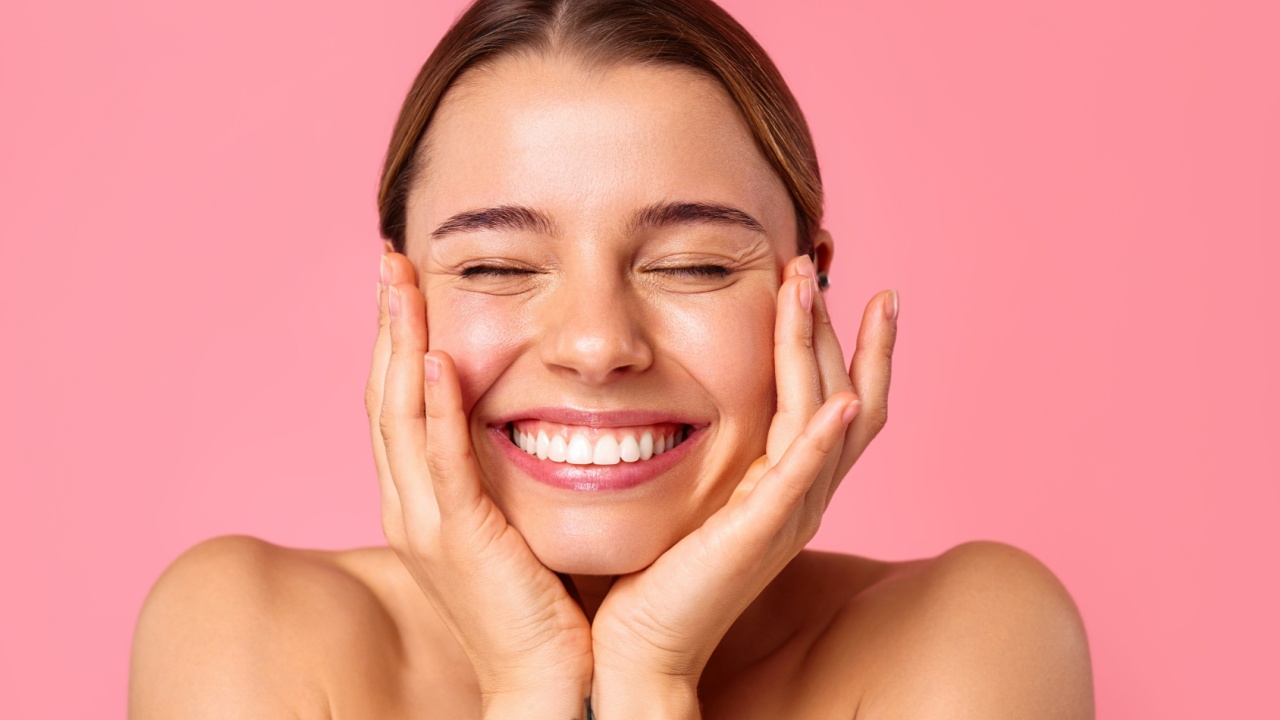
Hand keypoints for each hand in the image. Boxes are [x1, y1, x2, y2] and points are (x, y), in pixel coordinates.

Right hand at [366, 252, 592, 715]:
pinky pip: (440, 463)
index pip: (401, 402)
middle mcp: (410, 504)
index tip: (406, 283)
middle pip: (385, 396)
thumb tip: (530, 416)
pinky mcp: (458, 540)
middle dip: (387, 325)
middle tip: (390, 259)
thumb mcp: (515, 519)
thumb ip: (506, 470)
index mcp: (423, 499)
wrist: (549, 680)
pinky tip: (438, 361)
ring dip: (400, 346)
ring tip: (400, 284)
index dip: (398, 339)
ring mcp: (426, 523)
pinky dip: (436, 410)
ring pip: (399, 417)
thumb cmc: (544, 602)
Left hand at [588, 255, 898, 712]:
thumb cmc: (655, 571)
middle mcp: (801, 496)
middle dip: (837, 326)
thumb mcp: (695, 491)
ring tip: (806, 287)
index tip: (848, 286)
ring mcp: (786, 515)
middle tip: (816, 263)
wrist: (640, 646)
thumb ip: (709, 446)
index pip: (841, 401)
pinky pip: (801, 478)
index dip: (855, 346)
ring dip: (820, 349)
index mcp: (787, 484)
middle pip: (848, 397)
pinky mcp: (758, 536)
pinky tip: (837, 398)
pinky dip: (824, 439)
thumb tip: (684, 389)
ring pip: (826, 418)